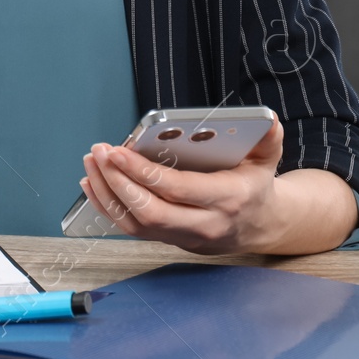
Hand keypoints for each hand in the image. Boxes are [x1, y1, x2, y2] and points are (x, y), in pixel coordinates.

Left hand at [79, 118, 286, 254]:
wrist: (261, 226)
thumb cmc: (255, 186)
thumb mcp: (266, 159)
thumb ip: (267, 138)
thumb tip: (267, 118)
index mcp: (227, 200)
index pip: (177, 189)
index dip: (143, 172)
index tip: (117, 151)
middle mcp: (204, 224)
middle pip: (150, 211)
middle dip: (118, 182)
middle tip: (99, 153)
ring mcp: (184, 237)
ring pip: (136, 224)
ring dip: (107, 193)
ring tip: (92, 162)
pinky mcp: (169, 240)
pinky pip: (132, 229)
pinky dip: (108, 207)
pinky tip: (93, 183)